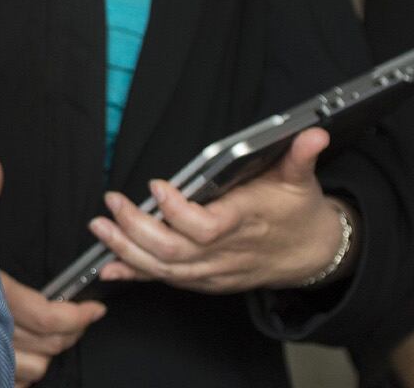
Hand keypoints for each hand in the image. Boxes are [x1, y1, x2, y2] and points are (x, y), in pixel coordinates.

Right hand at [0, 157, 105, 386]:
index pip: (46, 317)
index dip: (77, 316)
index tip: (93, 308)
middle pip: (47, 346)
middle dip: (70, 333)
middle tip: (79, 319)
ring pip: (33, 369)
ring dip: (46, 354)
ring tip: (51, 337)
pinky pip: (11, 383)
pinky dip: (22, 373)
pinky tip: (23, 355)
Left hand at [90, 128, 350, 292]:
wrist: (310, 253)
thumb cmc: (297, 212)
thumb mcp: (300, 180)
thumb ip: (300, 157)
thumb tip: (312, 134)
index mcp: (246, 222)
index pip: (208, 226)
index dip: (178, 211)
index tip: (156, 186)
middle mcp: (226, 251)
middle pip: (175, 250)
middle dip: (137, 228)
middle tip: (113, 202)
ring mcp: (214, 270)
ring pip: (165, 268)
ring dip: (127, 250)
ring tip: (101, 226)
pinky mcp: (205, 279)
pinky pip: (166, 280)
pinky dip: (135, 273)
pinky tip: (109, 265)